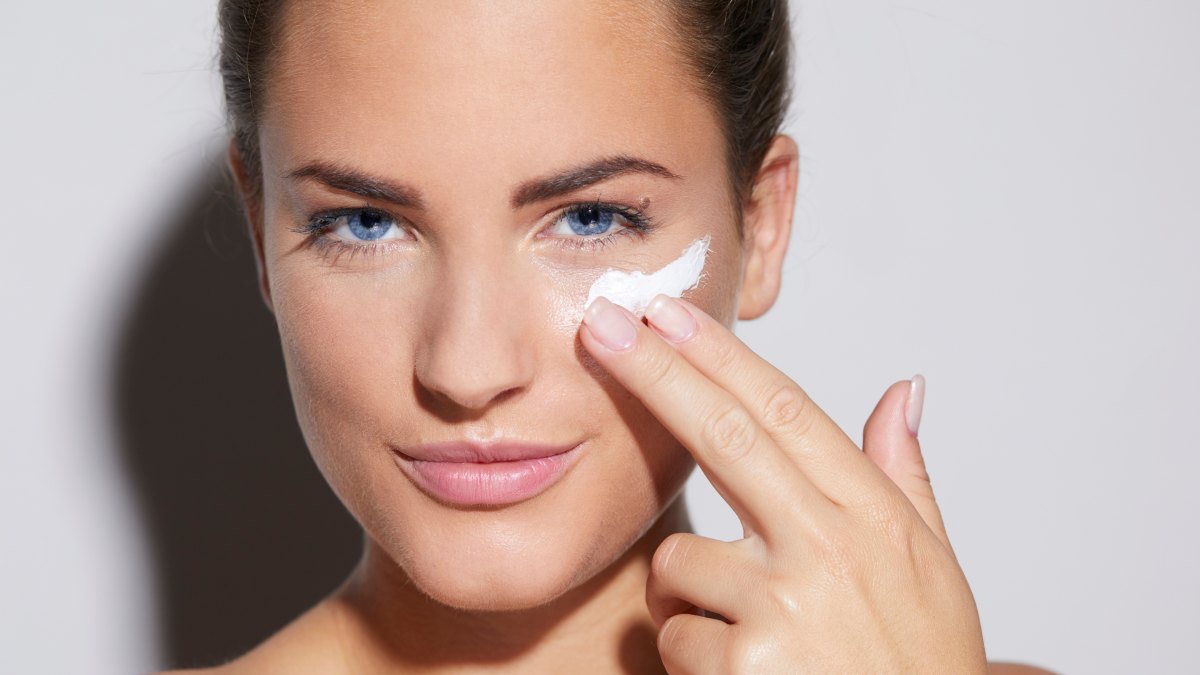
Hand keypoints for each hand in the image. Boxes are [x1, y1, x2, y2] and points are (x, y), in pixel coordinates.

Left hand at [578, 294, 987, 673]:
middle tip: (604, 323)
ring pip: (679, 559)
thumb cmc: (920, 667)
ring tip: (746, 634)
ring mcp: (785, 608)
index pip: (785, 411)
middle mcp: (829, 550)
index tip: (668, 314)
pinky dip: (692, 652)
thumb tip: (902, 391)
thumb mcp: (936, 569)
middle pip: (726, 435)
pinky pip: (674, 634)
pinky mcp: (745, 666)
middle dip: (657, 371)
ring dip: (686, 592)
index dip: (720, 357)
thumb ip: (908, 477)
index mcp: (874, 518)